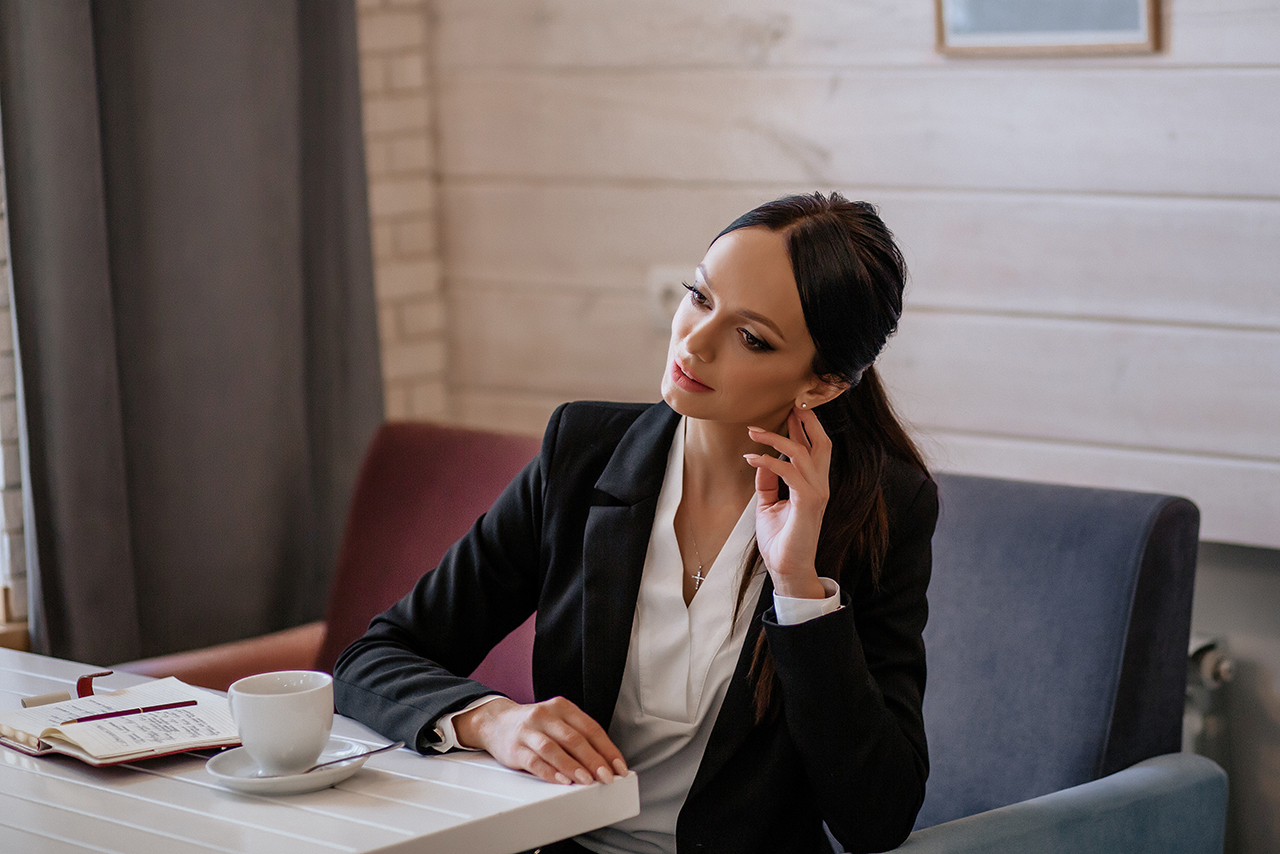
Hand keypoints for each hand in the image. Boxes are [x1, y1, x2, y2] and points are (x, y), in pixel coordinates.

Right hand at [452, 696, 627, 785]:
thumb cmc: (534, 726)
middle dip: (594, 760)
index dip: (607, 749)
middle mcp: (545, 716)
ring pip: (554, 749)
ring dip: (573, 767)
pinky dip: (550, 772)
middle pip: (574, 739)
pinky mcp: (515, 748)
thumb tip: (605, 762)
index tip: (619, 766)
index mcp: (562, 707)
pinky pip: (534, 761)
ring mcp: (529, 731)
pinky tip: (561, 781)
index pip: (590, 728)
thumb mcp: (558, 721)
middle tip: (607, 776)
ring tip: (587, 780)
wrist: (496, 722)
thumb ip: (578, 737)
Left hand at [743, 406, 829, 599]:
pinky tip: (752, 458)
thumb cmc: (780, 540)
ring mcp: (817, 493)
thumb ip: (768, 482)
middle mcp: (819, 485)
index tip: (789, 409)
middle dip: (807, 420)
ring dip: (775, 437)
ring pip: (802, 452)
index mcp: (813, 484)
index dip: (803, 427)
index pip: (814, 449)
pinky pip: (789, 472)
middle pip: (822, 443)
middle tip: (790, 403)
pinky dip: (769, 461)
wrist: (786, 569)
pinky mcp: (808, 502)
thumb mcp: (768, 504)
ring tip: (753, 430)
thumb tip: (760, 460)